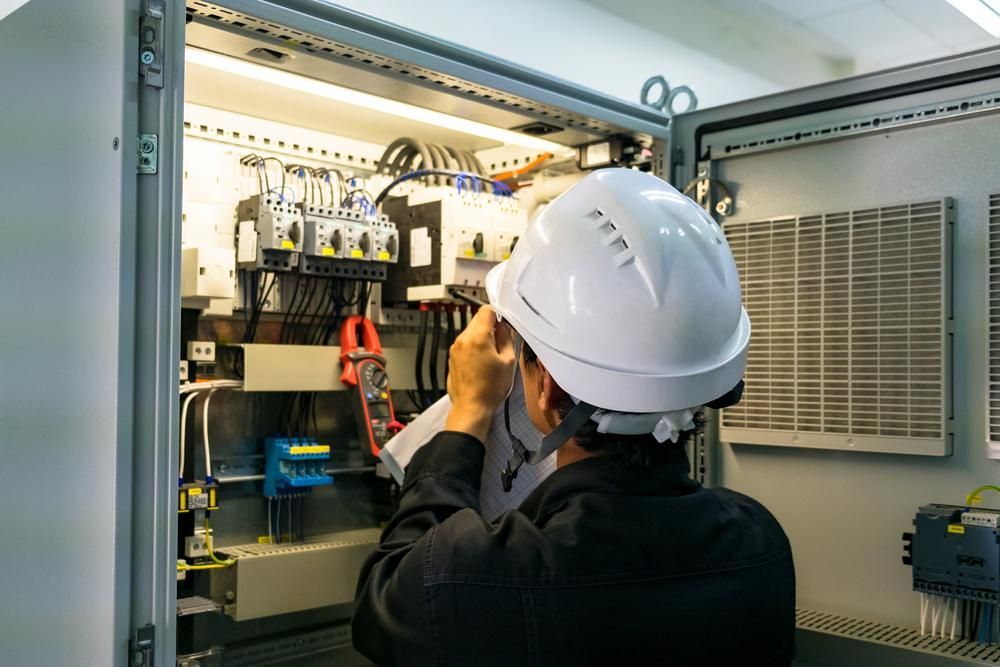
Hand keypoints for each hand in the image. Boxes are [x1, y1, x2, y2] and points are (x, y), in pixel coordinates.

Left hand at [444, 306, 516, 441]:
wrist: (471, 407)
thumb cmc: (489, 388)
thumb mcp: (508, 361)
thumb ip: (506, 339)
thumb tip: (504, 327)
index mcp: (477, 337)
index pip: (486, 311)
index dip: (498, 314)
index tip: (505, 323)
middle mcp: (463, 340)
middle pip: (477, 320)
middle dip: (491, 326)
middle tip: (502, 341)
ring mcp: (455, 349)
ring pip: (471, 332)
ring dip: (482, 338)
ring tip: (492, 355)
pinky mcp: (452, 358)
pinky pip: (465, 344)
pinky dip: (474, 347)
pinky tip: (482, 362)